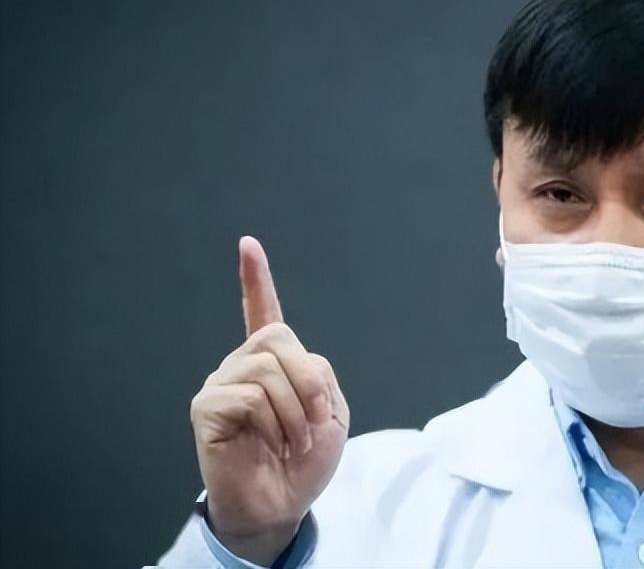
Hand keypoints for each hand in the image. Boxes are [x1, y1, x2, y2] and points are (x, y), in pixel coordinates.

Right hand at [189, 236, 349, 563]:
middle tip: (316, 421)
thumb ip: (317, 373)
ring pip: (268, 369)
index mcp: (274, 362)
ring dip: (296, 410)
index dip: (256, 279)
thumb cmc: (305, 461)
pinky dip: (273, 422)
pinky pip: (249, 396)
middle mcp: (242, 365)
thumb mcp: (331, 412)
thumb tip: (290, 357)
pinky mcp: (206, 408)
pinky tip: (269, 443)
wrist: (283, 505)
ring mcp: (221, 384)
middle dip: (310, 381)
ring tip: (294, 439)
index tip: (248, 244)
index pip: (262, 311)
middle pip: (279, 338)